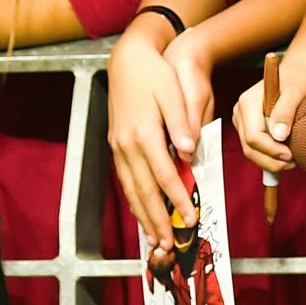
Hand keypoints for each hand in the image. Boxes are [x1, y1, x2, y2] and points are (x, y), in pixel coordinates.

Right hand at [109, 26, 215, 258]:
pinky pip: (125, 181)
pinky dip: (134, 201)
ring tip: (154, 240)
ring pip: (131, 190)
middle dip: (157, 220)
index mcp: (144, 132)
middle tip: (169, 245)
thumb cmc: (155, 73)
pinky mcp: (116, 146)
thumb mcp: (173, 91)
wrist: (128, 59)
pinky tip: (141, 214)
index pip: (164, 175)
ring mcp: (118, 147)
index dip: (177, 200)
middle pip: (144, 190)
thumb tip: (188, 152)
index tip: (189, 219)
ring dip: (143, 217)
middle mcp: (127, 144)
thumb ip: (182, 122)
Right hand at [235, 53, 305, 176]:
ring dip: (270, 161)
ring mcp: (242, 122)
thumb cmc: (296, 79)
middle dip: (270, 160)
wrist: (295, 74)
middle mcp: (240, 113)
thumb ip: (285, 111)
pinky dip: (269, 157)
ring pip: (251, 152)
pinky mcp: (248, 129)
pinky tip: (285, 156)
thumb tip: (278, 135)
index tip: (290, 155)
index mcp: (247, 103)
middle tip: (292, 162)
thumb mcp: (295, 92)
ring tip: (291, 160)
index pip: (253, 137)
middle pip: (249, 148)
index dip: (271, 150)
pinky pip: (255, 149)